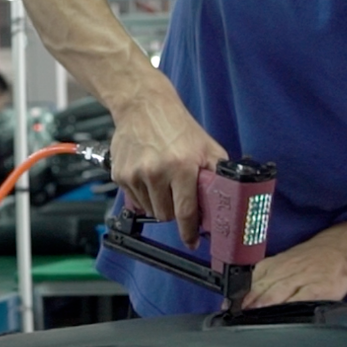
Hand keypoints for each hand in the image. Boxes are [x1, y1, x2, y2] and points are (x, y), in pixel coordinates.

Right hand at [107, 87, 225, 247]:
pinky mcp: (120, 174)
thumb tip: (226, 201)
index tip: (192, 241)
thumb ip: (217, 175)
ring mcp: (135, 174)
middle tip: (178, 194)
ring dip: (158, 202)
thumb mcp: (207, 146)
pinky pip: (134, 199)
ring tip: (162, 180)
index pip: (185, 212)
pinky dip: (143, 194)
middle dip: (174, 210)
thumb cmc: (176, 126)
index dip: (189, 232)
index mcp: (181, 166)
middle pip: (166, 215)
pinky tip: (148, 175)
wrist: (142, 105)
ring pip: (149, 210)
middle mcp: (156, 172)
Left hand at [242, 236, 346, 308]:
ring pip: (278, 291)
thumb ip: (267, 277)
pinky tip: (282, 314)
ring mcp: (302, 279)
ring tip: (251, 313)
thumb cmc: (311, 258)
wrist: (342, 249)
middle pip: (261, 287)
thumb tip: (245, 296)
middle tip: (234, 313)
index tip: (227, 306)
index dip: (239, 294)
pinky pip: (302, 297)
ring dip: (263, 302)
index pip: (251, 279)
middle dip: (247, 301)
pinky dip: (290, 305)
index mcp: (275, 265)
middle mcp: (285, 271)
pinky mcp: (318, 288)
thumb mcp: (285, 261)